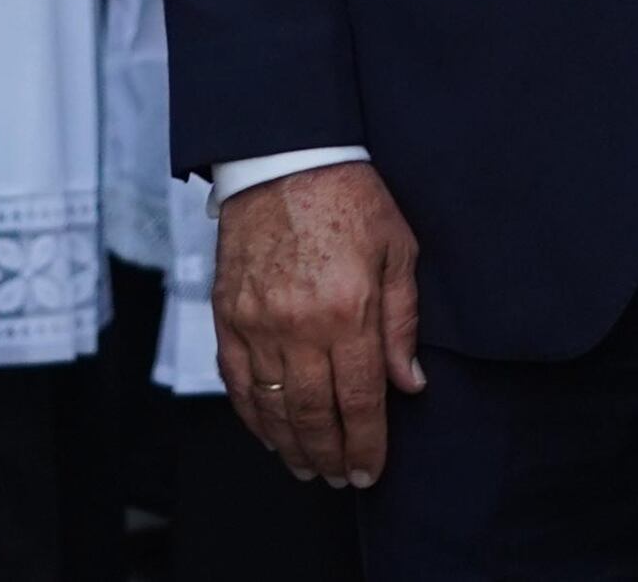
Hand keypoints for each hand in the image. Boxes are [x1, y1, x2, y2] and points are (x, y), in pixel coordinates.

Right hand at [215, 159, 428, 487]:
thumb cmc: (350, 198)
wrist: (284, 158)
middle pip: (314, 415)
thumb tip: (409, 384)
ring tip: (308, 467)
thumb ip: (403, 323)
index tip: (369, 472)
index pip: (360, 400)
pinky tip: (269, 433)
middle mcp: (299, 325)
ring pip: (273, 407)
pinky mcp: (228, 315)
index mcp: (349, 310)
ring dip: (291, 446)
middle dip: (330, 456)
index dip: (366, 445)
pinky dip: (253, 415)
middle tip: (339, 479)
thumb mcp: (398, 251)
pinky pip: (237, 381)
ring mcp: (257, 323)